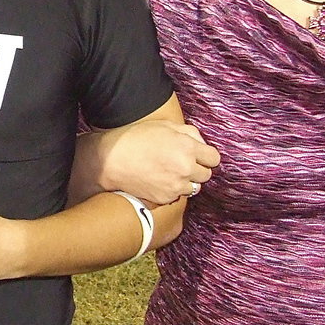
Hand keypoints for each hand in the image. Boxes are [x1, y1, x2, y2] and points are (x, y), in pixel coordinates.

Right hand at [70, 120, 219, 205]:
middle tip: (180, 163)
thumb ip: (189, 133)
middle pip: (206, 175)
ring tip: (169, 172)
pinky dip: (172, 189)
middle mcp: (185, 169)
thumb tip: (202, 144)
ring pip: (193, 187)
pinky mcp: (165, 198)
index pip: (214, 158)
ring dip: (186, 181)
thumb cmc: (134, 138)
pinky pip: (177, 196)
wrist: (110, 160)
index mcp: (187, 148)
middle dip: (196, 169)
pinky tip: (158, 180)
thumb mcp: (163, 126)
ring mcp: (176, 186)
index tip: (197, 155)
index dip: (206, 156)